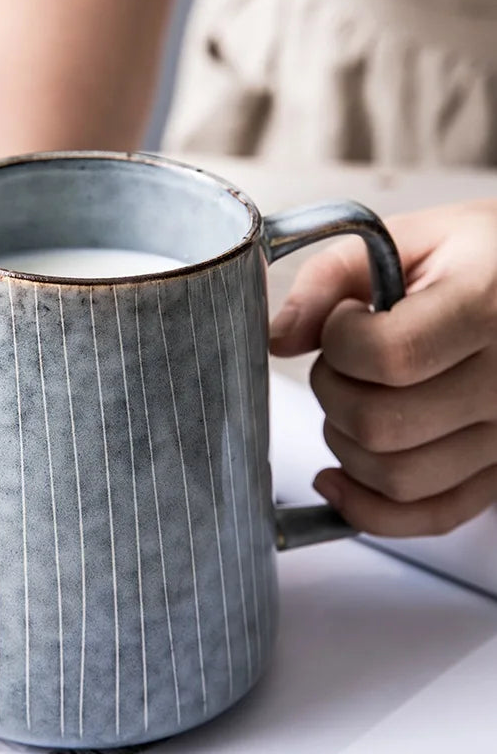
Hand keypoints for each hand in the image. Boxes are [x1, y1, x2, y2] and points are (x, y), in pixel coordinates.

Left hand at [271, 200, 496, 536]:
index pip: (388, 356)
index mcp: (489, 306)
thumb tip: (277, 338)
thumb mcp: (413, 236)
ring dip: (346, 444)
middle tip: (347, 361)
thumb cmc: (483, 259)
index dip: (340, 340)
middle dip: (333, 392)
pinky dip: (369, 509)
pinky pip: (430, 517)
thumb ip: (333, 277)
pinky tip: (338, 477)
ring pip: (396, 478)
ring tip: (359, 397)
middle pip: (380, 425)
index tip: (348, 318)